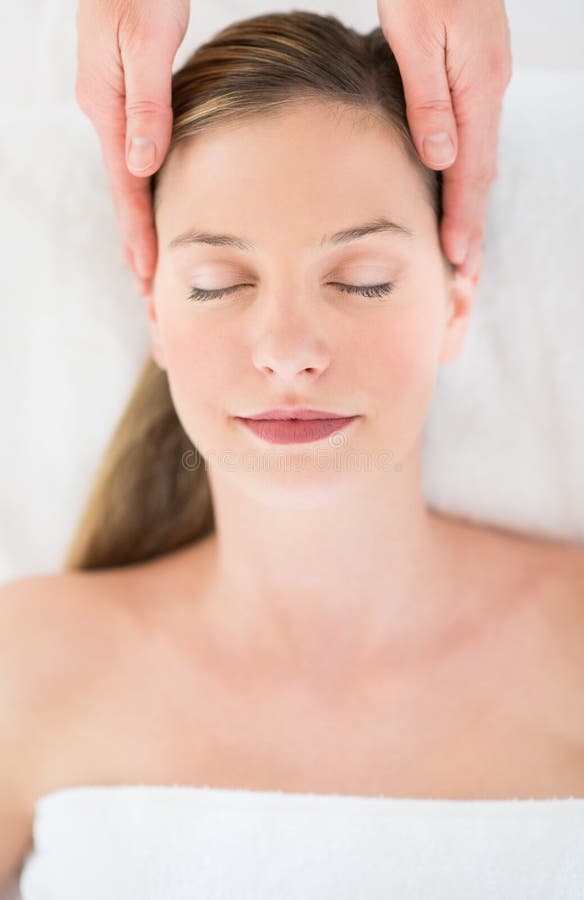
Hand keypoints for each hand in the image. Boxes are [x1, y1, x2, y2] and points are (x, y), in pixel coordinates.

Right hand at [75, 0, 189, 294]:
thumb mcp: (145, 41)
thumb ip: (146, 104)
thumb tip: (142, 164)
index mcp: (107, 107)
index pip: (125, 185)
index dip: (138, 231)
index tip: (147, 275)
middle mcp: (107, 113)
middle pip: (124, 192)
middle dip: (135, 242)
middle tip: (146, 292)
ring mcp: (116, 107)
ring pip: (130, 180)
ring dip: (139, 223)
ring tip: (148, 267)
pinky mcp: (130, 98)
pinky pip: (138, 157)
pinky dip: (146, 191)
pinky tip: (156, 207)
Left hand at [376, 0, 511, 280]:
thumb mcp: (414, 34)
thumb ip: (428, 100)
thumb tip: (441, 159)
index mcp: (478, 87)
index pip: (471, 171)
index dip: (463, 219)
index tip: (458, 261)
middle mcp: (488, 89)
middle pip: (482, 174)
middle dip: (472, 226)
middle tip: (465, 275)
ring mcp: (484, 82)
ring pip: (479, 158)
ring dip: (470, 205)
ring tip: (462, 249)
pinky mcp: (473, 74)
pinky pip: (473, 138)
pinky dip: (466, 175)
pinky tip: (455, 192)